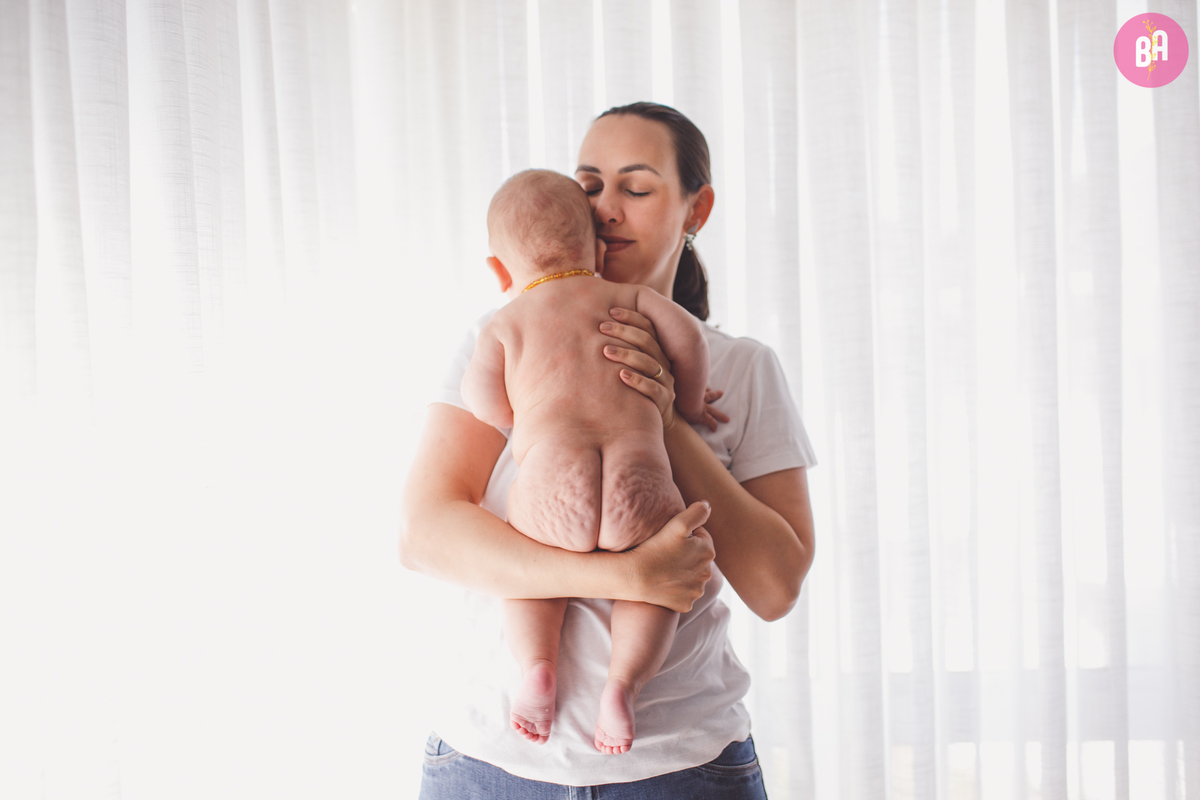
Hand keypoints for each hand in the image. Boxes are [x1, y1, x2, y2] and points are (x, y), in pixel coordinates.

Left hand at [600, 308, 729, 431]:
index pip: (648, 328)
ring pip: (649, 363)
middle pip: (647, 341)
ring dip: (626, 355)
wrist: (657, 421)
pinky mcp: (664, 400)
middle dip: (623, 332)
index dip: (631, 318)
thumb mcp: (633, 368)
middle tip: (602, 327)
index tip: (611, 312)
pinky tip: (621, 376)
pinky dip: (637, 381)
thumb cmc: (636, 390)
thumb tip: (595, 329)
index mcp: (658, 353)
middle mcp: (664, 364)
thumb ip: (622, 350)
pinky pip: (652, 389)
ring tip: (606, 351)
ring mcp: (666, 382)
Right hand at [621, 501, 714, 612]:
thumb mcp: (678, 523)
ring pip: (691, 577)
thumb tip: (707, 506)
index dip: (684, 536)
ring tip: (663, 567)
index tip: (669, 539)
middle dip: (685, 554)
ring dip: (682, 572)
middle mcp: (707, 574)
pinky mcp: (685, 605)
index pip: (700, 538)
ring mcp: (696, 592)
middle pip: (696, 559)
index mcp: (708, 552)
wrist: (635, 577)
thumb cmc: (655, 548)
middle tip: (665, 552)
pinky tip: (663, 583)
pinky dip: (676, 590)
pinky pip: (683, 594)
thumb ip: (697, 512)